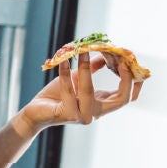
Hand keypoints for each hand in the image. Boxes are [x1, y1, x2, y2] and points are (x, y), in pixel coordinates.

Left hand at [19, 52, 144, 134]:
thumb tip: (106, 53)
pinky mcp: (68, 115)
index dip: (134, 82)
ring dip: (84, 67)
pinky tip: (63, 61)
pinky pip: (68, 90)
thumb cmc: (56, 96)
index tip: (130, 63)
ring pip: (89, 90)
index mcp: (101, 105)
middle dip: (124, 78)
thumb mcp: (77, 79)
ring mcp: (83, 116)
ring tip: (80, 50)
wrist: (34, 112)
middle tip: (119, 59)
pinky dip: (65, 74)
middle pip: (121, 99)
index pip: (127, 98)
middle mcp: (95, 113)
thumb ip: (92, 68)